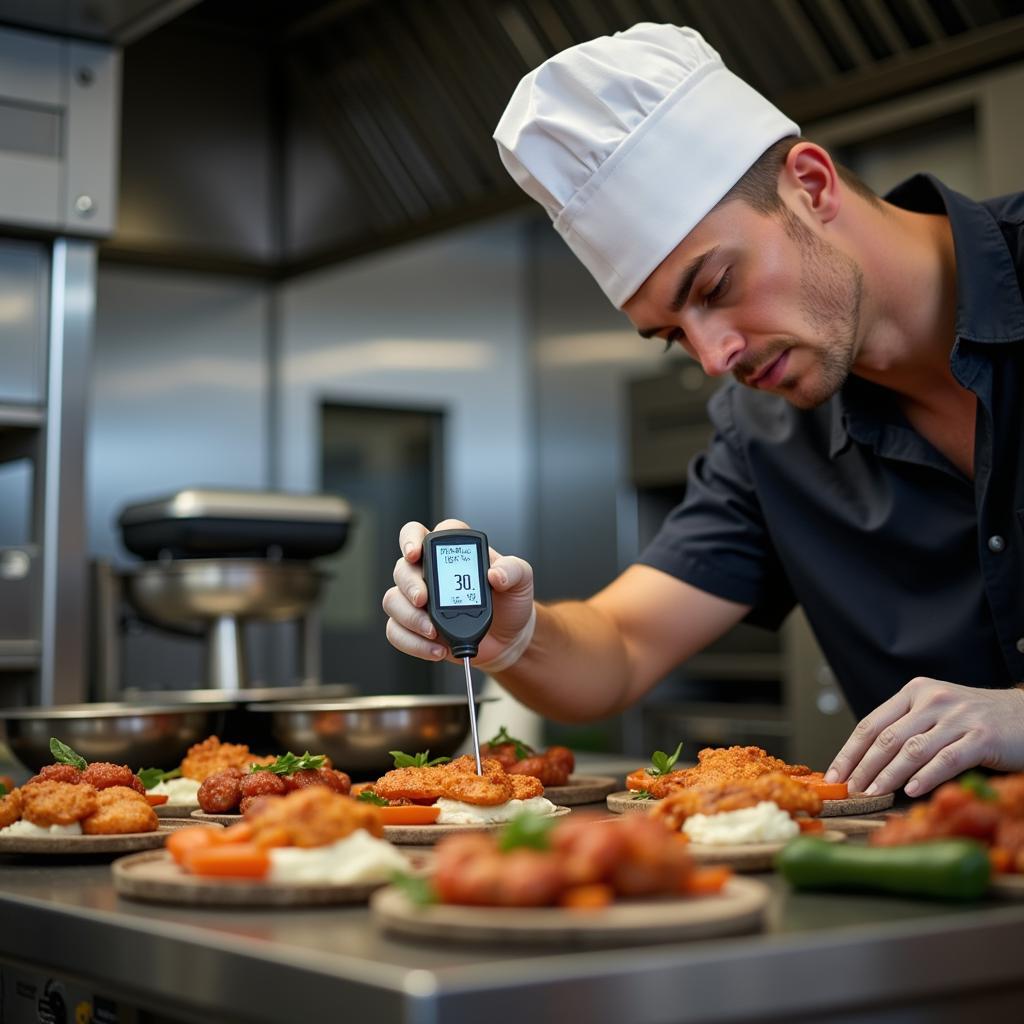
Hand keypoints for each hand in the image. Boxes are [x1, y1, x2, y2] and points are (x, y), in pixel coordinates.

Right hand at [382, 518, 535, 664]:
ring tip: (433, 632)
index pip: (418, 533)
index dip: (411, 540)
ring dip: (409, 617)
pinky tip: (435, 649)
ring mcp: (418, 600)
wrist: (509, 638)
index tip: (415, 554)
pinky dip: (411, 642)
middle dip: (409, 585)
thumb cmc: (511, 602)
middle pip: (401, 568)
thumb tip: (495, 573)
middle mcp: (428, 572)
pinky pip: (396, 631)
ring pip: (393, 600)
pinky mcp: (414, 626)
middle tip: (424, 601)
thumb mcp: (521, 580)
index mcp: (450, 552)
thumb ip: (513, 570)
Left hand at [825, 677, 1023, 796]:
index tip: (834, 775)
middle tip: (850, 791)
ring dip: (888, 775)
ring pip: (912, 749)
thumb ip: (905, 730)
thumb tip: (865, 764)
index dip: (849, 752)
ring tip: (873, 794)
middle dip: (863, 767)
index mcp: (914, 692)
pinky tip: (911, 791)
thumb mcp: (935, 715)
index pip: (871, 724)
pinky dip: (925, 776)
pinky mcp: (981, 736)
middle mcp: (932, 699)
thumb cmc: (974, 721)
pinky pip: (946, 759)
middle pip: (887, 737)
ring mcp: (957, 717)